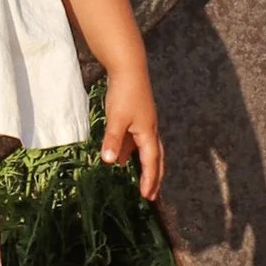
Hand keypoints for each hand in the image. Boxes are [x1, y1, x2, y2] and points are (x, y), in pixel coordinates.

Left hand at [97, 74, 164, 200]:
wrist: (129, 68)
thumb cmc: (125, 93)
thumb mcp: (117, 119)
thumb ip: (114, 140)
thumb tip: (109, 162)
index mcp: (147, 133)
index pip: (151, 162)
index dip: (150, 180)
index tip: (147, 197)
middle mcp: (149, 130)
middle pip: (155, 158)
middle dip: (154, 177)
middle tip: (152, 195)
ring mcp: (144, 123)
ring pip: (147, 150)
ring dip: (145, 166)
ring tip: (141, 180)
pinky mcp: (136, 117)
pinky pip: (137, 141)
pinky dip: (133, 152)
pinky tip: (122, 156)